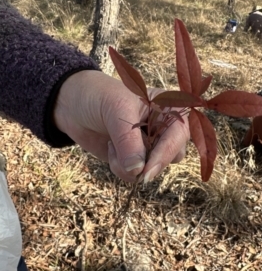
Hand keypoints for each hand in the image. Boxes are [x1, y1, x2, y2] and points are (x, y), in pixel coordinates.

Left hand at [54, 70, 189, 181]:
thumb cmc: (100, 97)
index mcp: (167, 108)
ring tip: (113, 146)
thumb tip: (137, 171)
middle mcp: (163, 128)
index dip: (166, 153)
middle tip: (130, 162)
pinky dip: (122, 169)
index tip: (147, 171)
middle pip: (173, 155)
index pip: (178, 134)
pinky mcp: (135, 158)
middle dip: (149, 162)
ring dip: (132, 167)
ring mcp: (150, 145)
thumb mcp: (117, 111)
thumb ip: (129, 142)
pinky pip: (136, 174)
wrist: (74, 106)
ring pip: (153, 169)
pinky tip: (111, 150)